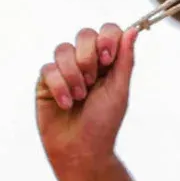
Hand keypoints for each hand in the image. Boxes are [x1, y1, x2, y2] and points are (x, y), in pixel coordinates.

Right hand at [36, 23, 139, 169]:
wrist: (81, 150)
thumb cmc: (103, 122)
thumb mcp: (119, 90)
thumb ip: (125, 59)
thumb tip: (133, 30)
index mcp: (108, 61)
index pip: (107, 31)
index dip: (107, 38)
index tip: (108, 59)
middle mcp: (86, 62)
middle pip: (84, 34)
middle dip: (89, 56)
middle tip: (93, 80)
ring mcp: (64, 71)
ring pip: (63, 49)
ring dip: (73, 74)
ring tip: (80, 97)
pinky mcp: (46, 83)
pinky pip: (48, 69)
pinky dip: (59, 86)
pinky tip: (66, 104)